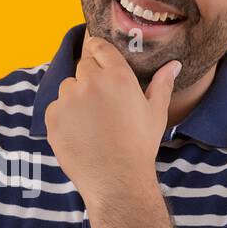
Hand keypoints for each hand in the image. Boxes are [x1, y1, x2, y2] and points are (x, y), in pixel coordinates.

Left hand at [43, 32, 180, 207]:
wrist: (116, 180)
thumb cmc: (139, 146)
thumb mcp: (156, 113)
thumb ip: (162, 84)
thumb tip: (173, 65)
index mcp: (118, 76)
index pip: (100, 47)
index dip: (97, 50)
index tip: (97, 55)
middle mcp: (91, 82)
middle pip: (84, 66)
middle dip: (91, 79)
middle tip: (101, 103)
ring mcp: (69, 99)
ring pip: (68, 87)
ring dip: (76, 97)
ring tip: (91, 121)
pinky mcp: (53, 117)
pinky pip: (56, 107)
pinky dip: (64, 116)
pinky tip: (79, 133)